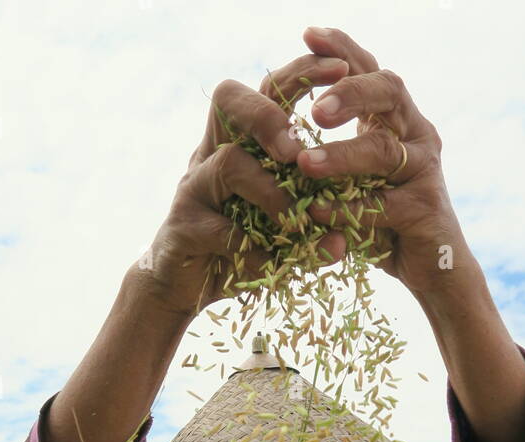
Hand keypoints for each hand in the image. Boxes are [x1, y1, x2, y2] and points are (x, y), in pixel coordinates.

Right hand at [139, 53, 350, 317]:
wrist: (182, 288)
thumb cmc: (238, 252)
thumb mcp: (281, 236)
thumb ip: (311, 232)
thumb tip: (343, 242)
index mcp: (241, 143)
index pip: (268, 90)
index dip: (301, 73)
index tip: (341, 69)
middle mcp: (213, 154)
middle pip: (229, 98)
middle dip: (269, 115)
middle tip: (297, 150)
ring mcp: (194, 187)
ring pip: (228, 162)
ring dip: (270, 192)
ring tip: (296, 222)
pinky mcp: (182, 226)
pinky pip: (220, 228)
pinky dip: (251, 248)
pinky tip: (270, 264)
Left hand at [296, 26, 469, 300]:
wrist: (433, 270)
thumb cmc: (385, 222)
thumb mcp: (356, 180)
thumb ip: (332, 152)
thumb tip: (279, 130)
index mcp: (397, 118)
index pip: (371, 69)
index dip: (343, 49)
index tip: (308, 35)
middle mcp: (417, 133)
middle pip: (388, 89)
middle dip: (348, 92)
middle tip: (313, 109)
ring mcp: (425, 169)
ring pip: (383, 149)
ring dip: (341, 155)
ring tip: (304, 164)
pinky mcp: (425, 209)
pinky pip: (382, 204)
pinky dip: (347, 209)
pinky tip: (318, 213)